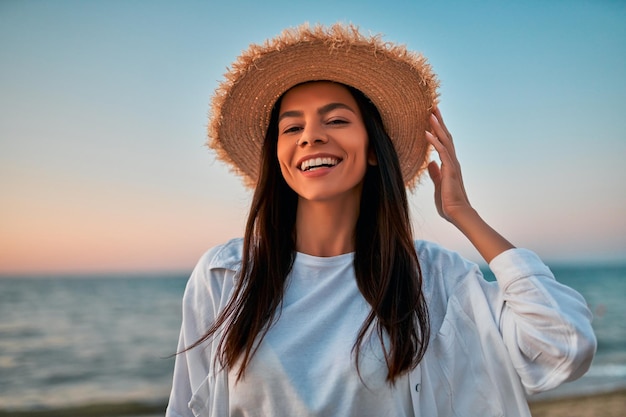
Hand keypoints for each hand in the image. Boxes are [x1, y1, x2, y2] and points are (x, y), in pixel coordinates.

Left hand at [425, 106, 472, 224]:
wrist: (457, 214)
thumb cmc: (448, 202)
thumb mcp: (438, 185)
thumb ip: (435, 173)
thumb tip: (430, 163)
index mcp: (449, 164)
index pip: (444, 142)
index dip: (439, 129)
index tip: (433, 117)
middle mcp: (452, 161)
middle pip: (446, 136)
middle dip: (440, 121)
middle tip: (433, 106)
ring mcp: (452, 165)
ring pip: (445, 140)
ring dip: (437, 126)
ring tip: (430, 113)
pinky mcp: (450, 170)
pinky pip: (441, 152)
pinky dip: (434, 141)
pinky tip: (426, 133)